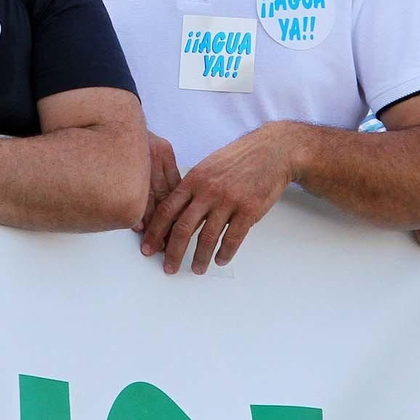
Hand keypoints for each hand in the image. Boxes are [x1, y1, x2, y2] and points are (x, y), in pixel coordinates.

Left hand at [140, 125, 291, 274]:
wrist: (271, 151)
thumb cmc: (238, 158)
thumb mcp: (207, 166)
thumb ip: (192, 188)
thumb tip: (177, 213)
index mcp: (194, 179)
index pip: (167, 209)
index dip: (155, 231)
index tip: (148, 247)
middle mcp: (208, 191)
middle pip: (183, 228)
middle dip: (173, 252)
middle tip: (169, 267)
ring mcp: (228, 201)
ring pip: (207, 237)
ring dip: (200, 258)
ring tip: (196, 269)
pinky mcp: (248, 210)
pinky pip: (232, 238)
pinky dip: (224, 253)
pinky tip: (220, 259)